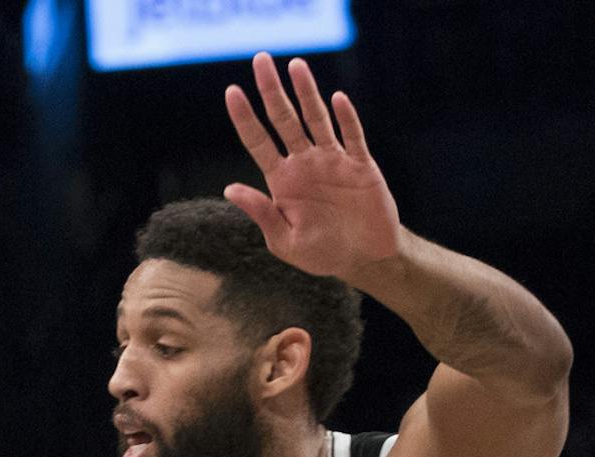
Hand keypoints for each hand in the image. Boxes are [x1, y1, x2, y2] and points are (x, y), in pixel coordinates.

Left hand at [222, 53, 400, 280]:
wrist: (365, 260)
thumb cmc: (322, 254)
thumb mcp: (284, 241)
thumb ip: (261, 212)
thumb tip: (230, 188)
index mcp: (282, 181)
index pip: (258, 142)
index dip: (245, 118)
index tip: (232, 92)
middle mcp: (304, 164)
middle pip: (284, 119)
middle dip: (271, 90)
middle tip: (260, 59)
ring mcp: (333, 161)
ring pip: (316, 119)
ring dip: (307, 92)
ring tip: (295, 65)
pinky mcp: (360, 166)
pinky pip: (353, 137)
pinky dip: (346, 119)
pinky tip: (337, 99)